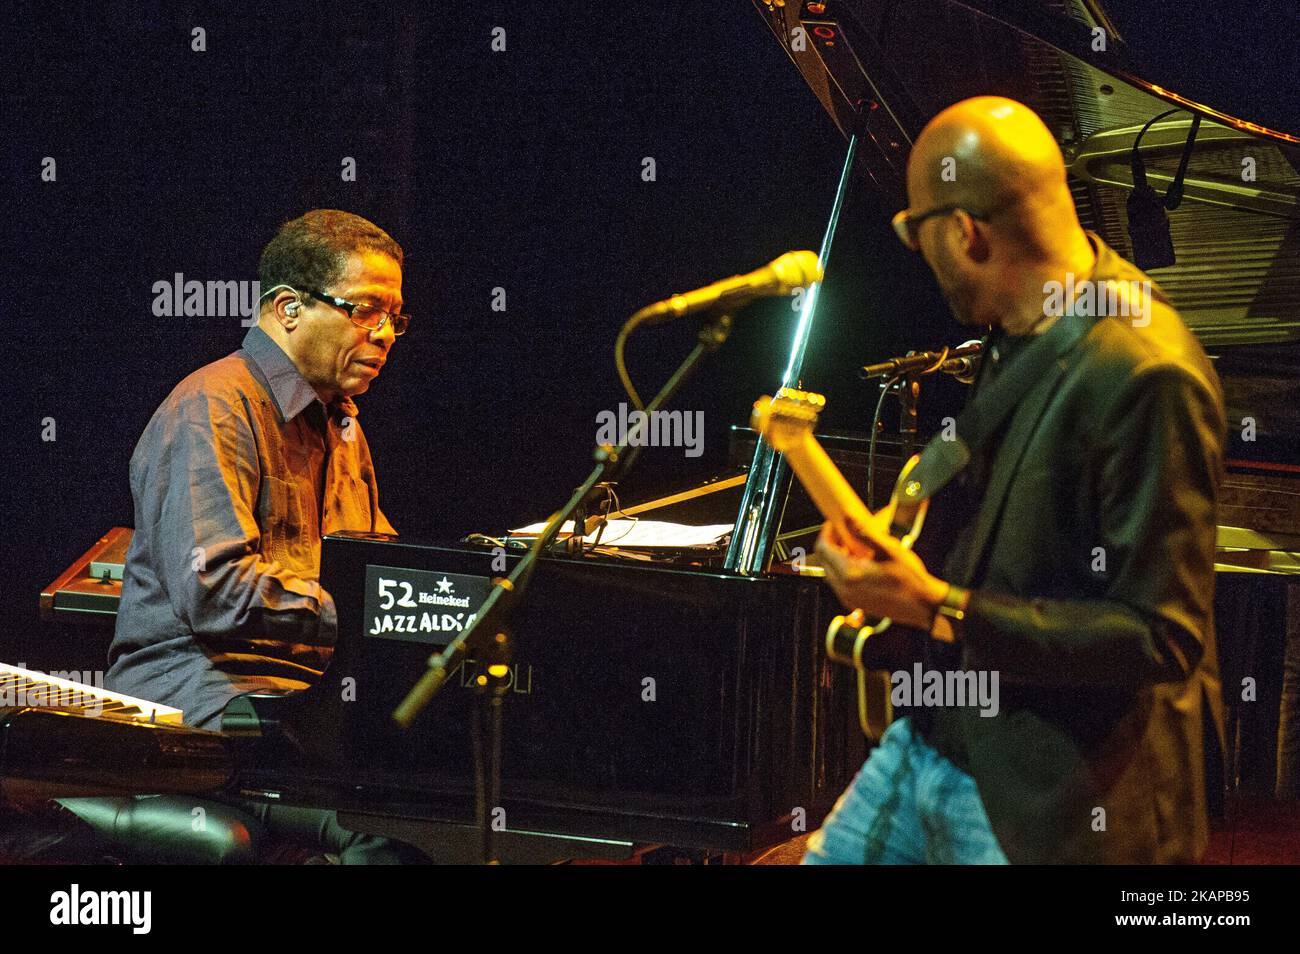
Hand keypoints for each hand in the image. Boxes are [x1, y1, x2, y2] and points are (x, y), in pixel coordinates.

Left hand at [814, 512, 947, 629]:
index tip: (835, 524)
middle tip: (844, 532)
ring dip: (837, 557)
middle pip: (823, 561)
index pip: (824, 549)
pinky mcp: (854, 603)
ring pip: (830, 572)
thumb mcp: (889, 549)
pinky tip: (860, 563)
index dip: (827, 533)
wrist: (922, 605)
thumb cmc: (910, 579)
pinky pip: (839, 583)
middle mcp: (844, 589)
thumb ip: (865, 534)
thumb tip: (849, 519)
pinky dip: (843, 570)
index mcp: (850, 574)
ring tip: (854, 546)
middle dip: (831, 544)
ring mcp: (848, 598)